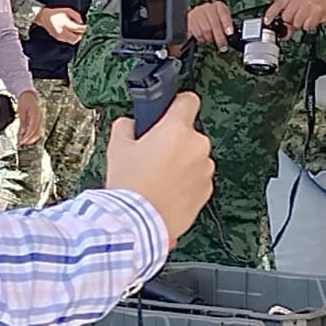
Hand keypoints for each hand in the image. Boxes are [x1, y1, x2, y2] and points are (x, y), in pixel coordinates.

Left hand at [15, 89, 41, 144]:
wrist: (28, 94)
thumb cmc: (24, 101)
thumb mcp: (21, 111)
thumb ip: (22, 122)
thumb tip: (22, 132)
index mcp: (35, 115)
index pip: (32, 130)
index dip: (26, 137)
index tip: (21, 141)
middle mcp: (39, 118)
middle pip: (36, 133)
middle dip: (29, 139)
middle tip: (21, 143)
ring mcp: (40, 119)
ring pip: (38, 132)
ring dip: (31, 138)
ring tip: (24, 141)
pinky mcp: (39, 120)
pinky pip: (38, 129)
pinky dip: (33, 134)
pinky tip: (28, 136)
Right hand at [35, 7, 85, 43]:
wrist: (44, 17)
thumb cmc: (56, 12)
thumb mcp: (68, 10)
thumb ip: (77, 16)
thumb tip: (82, 23)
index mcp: (65, 24)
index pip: (78, 29)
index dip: (84, 28)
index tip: (86, 26)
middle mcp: (63, 32)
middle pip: (76, 38)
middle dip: (81, 34)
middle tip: (82, 30)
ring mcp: (60, 37)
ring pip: (73, 41)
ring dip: (77, 37)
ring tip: (78, 31)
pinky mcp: (58, 39)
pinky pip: (68, 41)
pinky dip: (72, 38)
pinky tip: (72, 33)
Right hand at [105, 93, 213, 243]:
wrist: (139, 224)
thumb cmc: (130, 185)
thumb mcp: (117, 148)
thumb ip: (126, 126)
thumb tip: (130, 124)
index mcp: (177, 129)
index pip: (189, 100)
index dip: (178, 104)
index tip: (170, 112)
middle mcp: (197, 146)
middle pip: (189, 134)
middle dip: (175, 141)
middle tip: (153, 156)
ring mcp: (205, 169)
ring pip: (195, 157)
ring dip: (183, 163)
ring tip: (159, 178)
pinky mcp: (207, 191)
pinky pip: (198, 179)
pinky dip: (187, 183)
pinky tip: (168, 192)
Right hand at [186, 0, 234, 50]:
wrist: (197, 17)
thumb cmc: (213, 20)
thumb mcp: (222, 20)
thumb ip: (227, 26)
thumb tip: (231, 36)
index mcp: (218, 6)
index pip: (223, 13)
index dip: (227, 24)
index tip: (230, 33)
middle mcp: (207, 7)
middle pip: (214, 24)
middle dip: (220, 38)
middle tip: (223, 46)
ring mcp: (197, 13)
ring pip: (206, 30)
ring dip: (210, 38)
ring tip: (211, 38)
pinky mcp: (189, 21)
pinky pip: (198, 33)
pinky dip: (202, 38)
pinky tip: (204, 36)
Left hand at [264, 0, 325, 30]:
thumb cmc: (321, 2)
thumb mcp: (304, 2)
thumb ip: (291, 13)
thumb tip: (283, 29)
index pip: (278, 3)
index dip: (271, 14)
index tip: (267, 21)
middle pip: (286, 16)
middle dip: (292, 21)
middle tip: (301, 19)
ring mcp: (308, 2)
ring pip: (296, 22)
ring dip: (302, 24)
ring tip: (310, 18)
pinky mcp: (316, 10)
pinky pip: (306, 26)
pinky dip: (310, 26)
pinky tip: (315, 20)